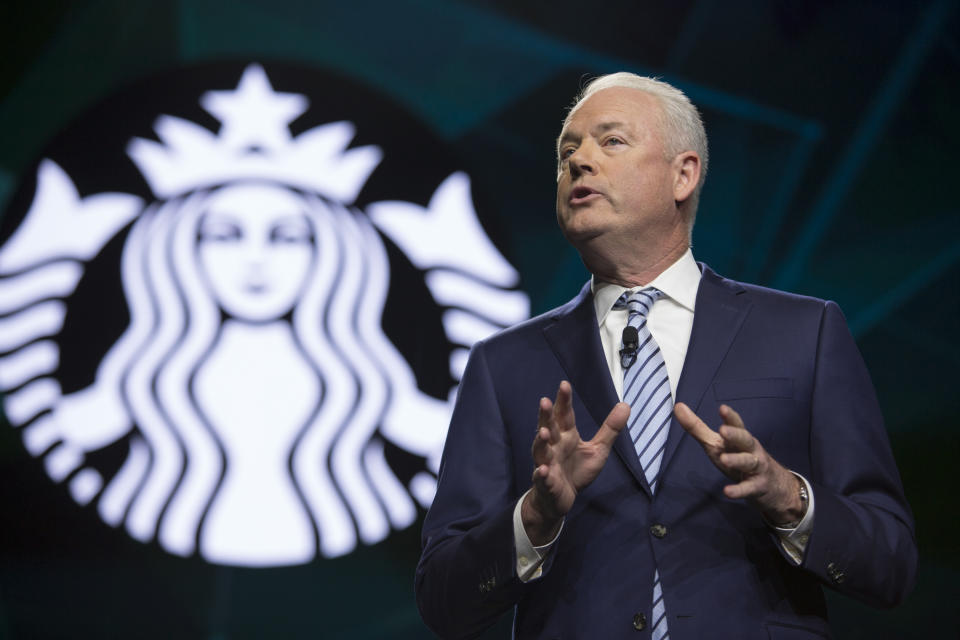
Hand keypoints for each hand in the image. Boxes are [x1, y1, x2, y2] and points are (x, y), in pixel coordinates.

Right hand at [522, 381, 629, 544]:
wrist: (560, 499)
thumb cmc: (576, 471)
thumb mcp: (598, 449)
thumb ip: (610, 428)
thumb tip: (626, 405)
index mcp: (566, 436)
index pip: (564, 415)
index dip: (563, 401)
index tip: (564, 385)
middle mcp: (554, 446)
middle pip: (548, 427)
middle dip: (546, 415)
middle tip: (544, 401)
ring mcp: (546, 463)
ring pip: (541, 450)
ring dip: (541, 441)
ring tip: (544, 433)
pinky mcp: (545, 482)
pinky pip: (542, 477)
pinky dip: (541, 473)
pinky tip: (543, 470)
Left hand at [674, 402, 805, 525]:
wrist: (771, 485)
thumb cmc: (738, 457)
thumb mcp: (716, 443)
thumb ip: (697, 426)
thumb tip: (678, 406)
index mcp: (739, 438)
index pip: (736, 424)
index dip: (730, 416)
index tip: (722, 408)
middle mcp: (750, 449)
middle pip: (745, 440)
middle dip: (735, 434)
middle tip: (723, 430)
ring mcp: (756, 468)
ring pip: (749, 462)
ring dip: (737, 460)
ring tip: (724, 459)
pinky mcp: (757, 486)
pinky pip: (748, 488)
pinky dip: (738, 490)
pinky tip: (727, 492)